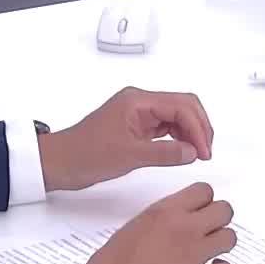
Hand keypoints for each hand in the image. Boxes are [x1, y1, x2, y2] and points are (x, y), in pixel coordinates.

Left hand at [38, 87, 212, 192]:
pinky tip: (183, 151)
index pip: (181, 106)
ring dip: (190, 132)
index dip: (198, 128)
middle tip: (206, 152)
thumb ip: (164, 153)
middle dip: (199, 126)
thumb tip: (192, 152)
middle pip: (183, 105)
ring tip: (198, 154)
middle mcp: (139, 102)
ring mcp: (138, 113)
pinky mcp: (135, 125)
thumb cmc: (85, 155)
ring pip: (176, 115)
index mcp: (137, 101)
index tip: (204, 152)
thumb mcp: (128, 156)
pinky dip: (178, 137)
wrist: (58, 162)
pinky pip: (165, 125)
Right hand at [84, 182, 235, 263]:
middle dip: (219, 218)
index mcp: (166, 211)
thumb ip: (162, 218)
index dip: (205, 200)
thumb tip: (175, 221)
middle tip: (210, 227)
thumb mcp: (136, 224)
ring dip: (222, 243)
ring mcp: (194, 254)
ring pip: (230, 238)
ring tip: (211, 249)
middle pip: (224, 211)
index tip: (201, 208)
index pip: (204, 191)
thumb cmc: (113, 262)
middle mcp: (185, 228)